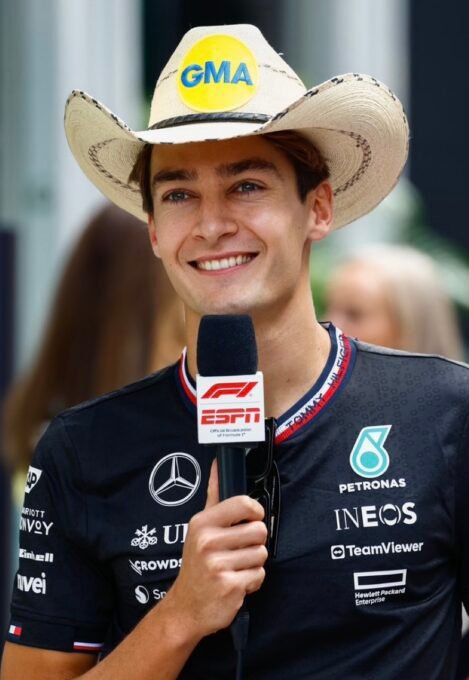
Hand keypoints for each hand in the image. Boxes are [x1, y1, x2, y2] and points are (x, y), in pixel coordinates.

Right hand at [164, 460, 267, 639]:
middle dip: (254, 543)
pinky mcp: (230, 586)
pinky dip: (252, 582)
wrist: (185, 607)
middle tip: (237, 551)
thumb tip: (218, 465)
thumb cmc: (197, 565)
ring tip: (235, 567)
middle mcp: (208, 542)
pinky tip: (236, 582)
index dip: (255, 512)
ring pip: (261, 554)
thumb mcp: (199, 528)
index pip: (244, 503)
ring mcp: (218, 565)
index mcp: (202, 523)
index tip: (250, 519)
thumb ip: (213, 496)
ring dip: (253, 563)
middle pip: (259, 530)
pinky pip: (259, 575)